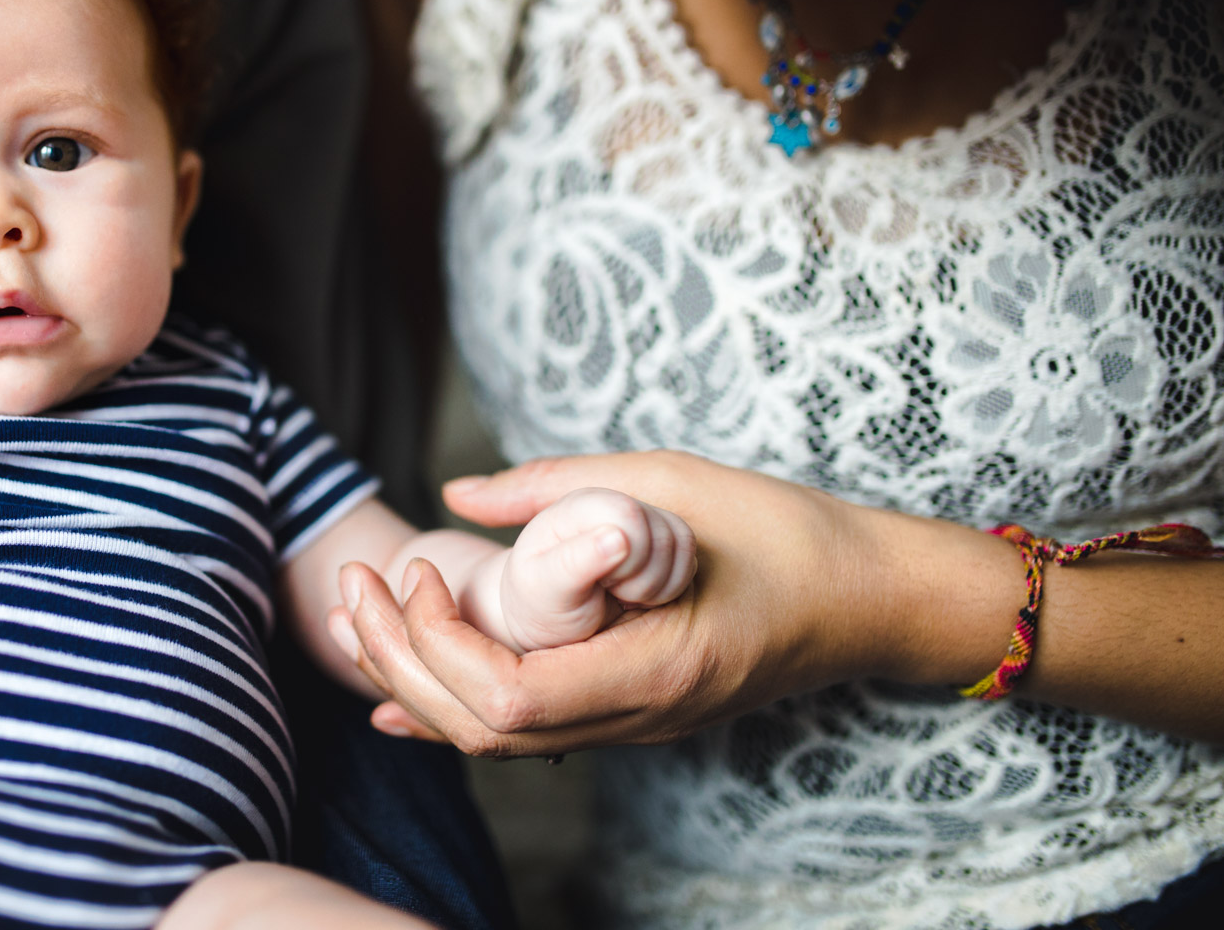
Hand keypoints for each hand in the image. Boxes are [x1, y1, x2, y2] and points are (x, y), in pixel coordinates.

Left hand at [328, 451, 1015, 754]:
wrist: (867, 597)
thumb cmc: (783, 532)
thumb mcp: (674, 482)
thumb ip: (560, 486)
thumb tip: (458, 489)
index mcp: (654, 670)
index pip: (512, 698)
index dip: (440, 645)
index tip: (420, 571)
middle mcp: (637, 718)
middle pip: (485, 731)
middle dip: (401, 664)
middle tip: (356, 591)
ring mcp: (632, 728)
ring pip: (496, 742)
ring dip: (414, 685)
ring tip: (356, 622)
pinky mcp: (627, 714)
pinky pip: (525, 734)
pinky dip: (452, 711)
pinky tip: (396, 698)